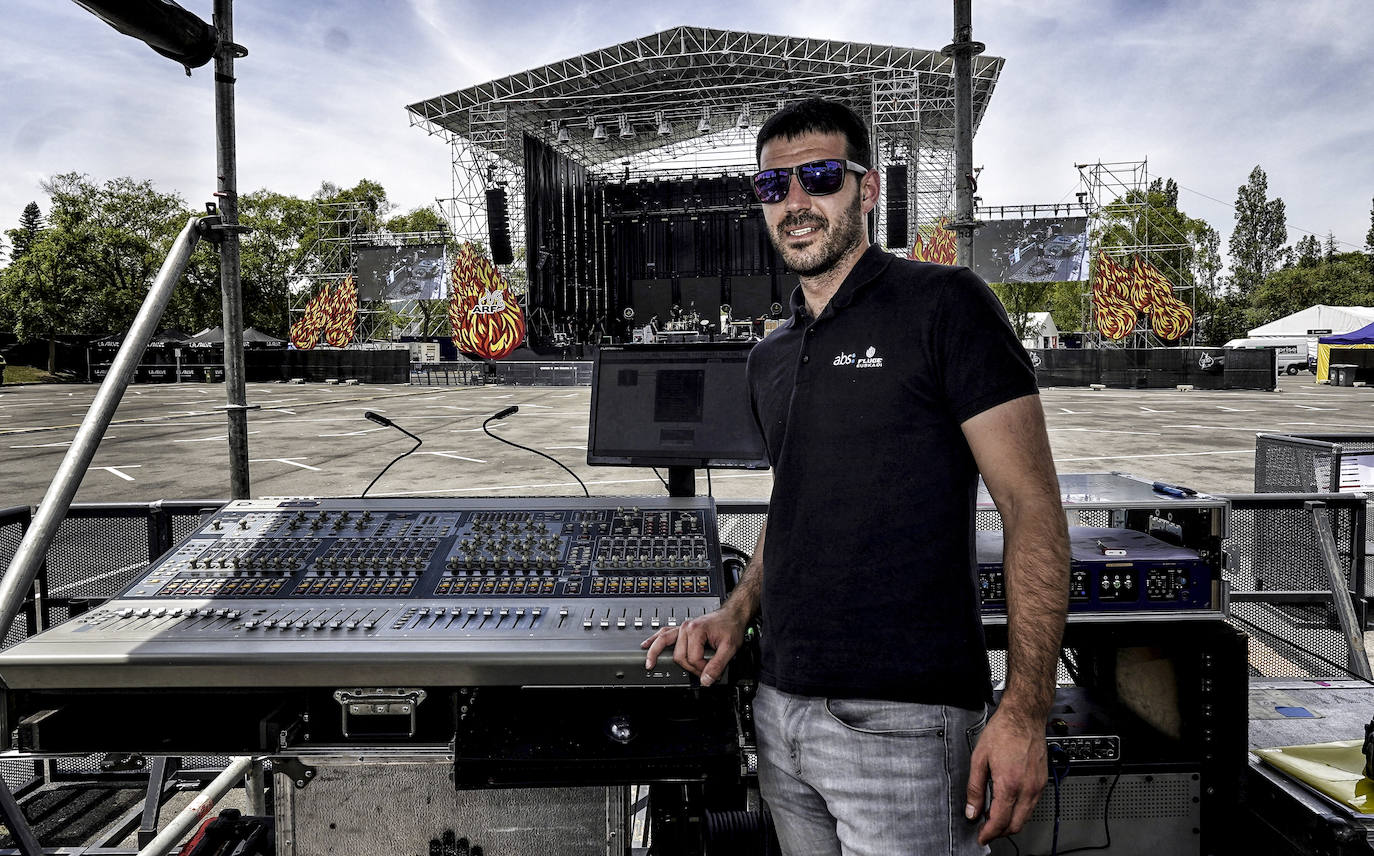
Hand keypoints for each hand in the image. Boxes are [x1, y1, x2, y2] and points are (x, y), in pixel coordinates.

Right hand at [640, 604, 747, 686]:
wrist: (731, 614)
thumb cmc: (730, 626)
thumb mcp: (730, 648)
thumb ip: (718, 666)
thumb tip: (706, 680)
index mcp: (695, 630)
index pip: (692, 659)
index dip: (702, 669)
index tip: (712, 672)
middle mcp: (685, 628)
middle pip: (679, 656)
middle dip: (691, 667)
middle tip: (703, 672)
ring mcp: (681, 627)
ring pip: (664, 643)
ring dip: (656, 653)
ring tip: (649, 664)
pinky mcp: (681, 629)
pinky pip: (664, 633)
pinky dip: (654, 640)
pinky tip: (646, 645)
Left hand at [964, 708, 1046, 844]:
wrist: (1024, 717)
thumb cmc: (1003, 731)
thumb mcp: (979, 758)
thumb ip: (975, 788)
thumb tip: (972, 810)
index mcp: (1009, 784)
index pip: (1000, 821)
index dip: (989, 833)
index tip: (981, 837)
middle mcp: (1027, 788)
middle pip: (1015, 825)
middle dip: (1000, 832)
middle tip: (986, 830)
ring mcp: (1037, 786)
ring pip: (1026, 817)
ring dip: (1010, 822)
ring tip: (993, 816)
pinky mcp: (1042, 782)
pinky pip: (1032, 805)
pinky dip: (1020, 811)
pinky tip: (1008, 803)